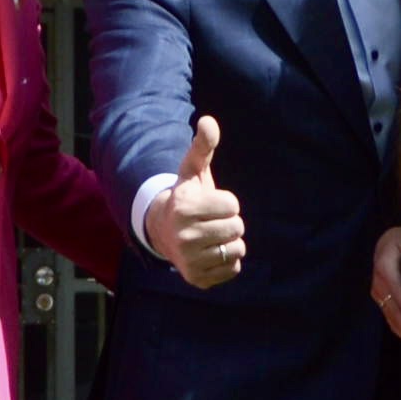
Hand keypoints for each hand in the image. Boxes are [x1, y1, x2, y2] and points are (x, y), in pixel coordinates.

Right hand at [153, 115, 249, 289]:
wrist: (163, 232)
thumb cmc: (186, 196)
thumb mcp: (192, 170)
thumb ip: (203, 146)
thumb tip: (208, 121)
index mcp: (184, 207)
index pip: (233, 206)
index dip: (227, 202)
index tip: (210, 203)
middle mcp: (184, 236)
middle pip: (237, 227)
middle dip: (230, 222)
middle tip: (211, 221)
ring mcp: (190, 260)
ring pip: (237, 249)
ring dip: (230, 241)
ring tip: (211, 236)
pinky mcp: (197, 279)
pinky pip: (233, 268)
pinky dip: (228, 261)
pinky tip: (210, 252)